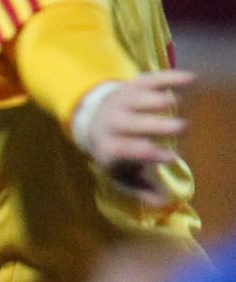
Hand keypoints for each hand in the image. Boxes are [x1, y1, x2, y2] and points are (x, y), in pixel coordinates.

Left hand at [80, 70, 192, 205]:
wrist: (91, 118)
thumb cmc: (114, 151)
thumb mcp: (121, 171)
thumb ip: (140, 188)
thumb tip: (161, 203)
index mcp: (108, 146)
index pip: (127, 150)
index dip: (148, 154)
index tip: (172, 158)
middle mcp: (112, 122)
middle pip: (132, 123)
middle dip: (156, 126)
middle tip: (183, 128)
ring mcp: (121, 101)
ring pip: (138, 98)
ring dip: (157, 100)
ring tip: (176, 104)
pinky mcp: (132, 84)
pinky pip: (150, 79)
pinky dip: (169, 78)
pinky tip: (191, 79)